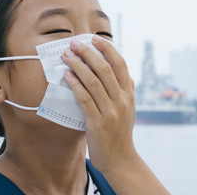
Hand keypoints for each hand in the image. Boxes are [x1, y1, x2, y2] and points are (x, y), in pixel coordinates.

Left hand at [62, 35, 135, 170]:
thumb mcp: (130, 110)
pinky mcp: (98, 122)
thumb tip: (127, 75)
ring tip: (66, 56)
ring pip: (93, 81)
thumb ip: (128, 92)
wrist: (120, 159)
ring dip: (78, 65)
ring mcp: (111, 111)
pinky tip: (67, 76)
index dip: (107, 49)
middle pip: (105, 69)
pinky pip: (85, 98)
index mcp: (129, 94)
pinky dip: (75, 84)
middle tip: (74, 44)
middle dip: (88, 53)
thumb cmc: (121, 133)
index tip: (94, 38)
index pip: (120, 64)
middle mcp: (122, 100)